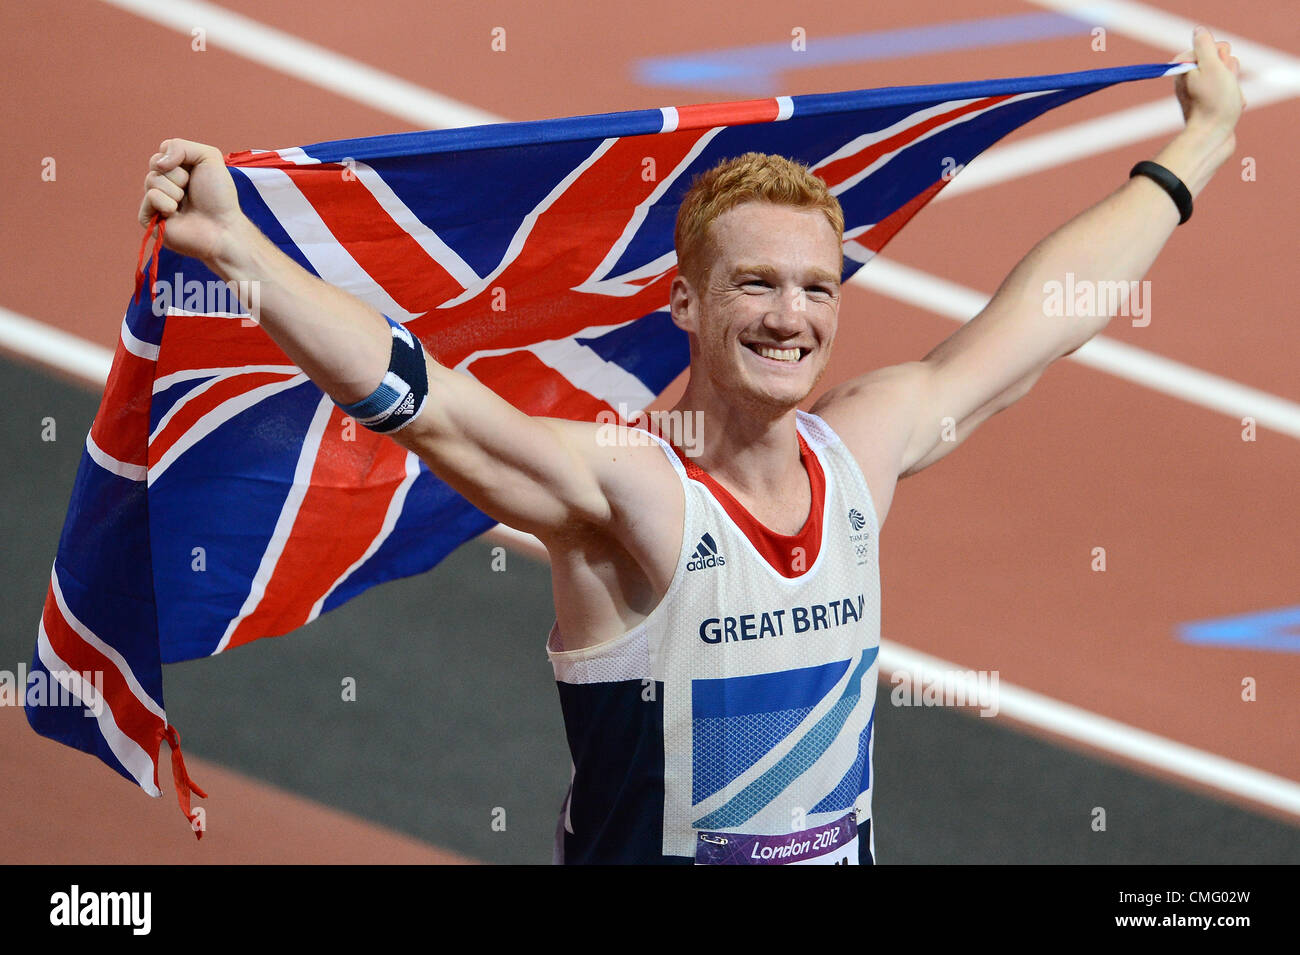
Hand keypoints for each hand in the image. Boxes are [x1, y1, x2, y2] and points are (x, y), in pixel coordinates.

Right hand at [137, 139, 243, 264]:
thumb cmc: (219, 196)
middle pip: (155, 163)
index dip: (180, 158)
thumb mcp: (209, 158)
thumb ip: (181, 146)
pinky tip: (176, 214)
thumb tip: (158, 162)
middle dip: (178, 175)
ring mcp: (155, 201)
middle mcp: (164, 184)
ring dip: (175, 190)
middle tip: (191, 190)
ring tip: (185, 204)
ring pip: (151, 179)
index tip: (196, 172)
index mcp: (176, 170)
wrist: (223, 227)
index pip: (163, 150)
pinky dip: (166, 203)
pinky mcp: (149, 218)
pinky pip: (150, 197)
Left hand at [1170, 28, 1245, 136]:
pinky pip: (1231, 91)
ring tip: (1227, 98)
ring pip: (1229, 75)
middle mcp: (1189, 78)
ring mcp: (1200, 90)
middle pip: (1221, 60)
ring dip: (1233, 85)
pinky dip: (1234, 98)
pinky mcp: (1211, 102)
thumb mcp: (1211, 66)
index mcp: (1184, 67)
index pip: (1210, 46)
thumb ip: (1205, 45)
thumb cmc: (1213, 102)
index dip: (1219, 56)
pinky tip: (1231, 108)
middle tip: (1222, 86)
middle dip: (1228, 70)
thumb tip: (1199, 31)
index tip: (1215, 71)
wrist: (1212, 138)